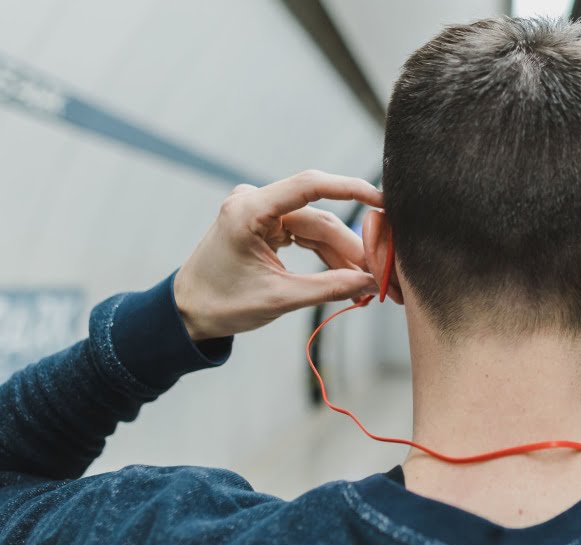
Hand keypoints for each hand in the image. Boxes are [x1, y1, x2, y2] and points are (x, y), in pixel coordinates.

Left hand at [173, 170, 382, 340]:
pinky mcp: (266, 224)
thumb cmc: (221, 304)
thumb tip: (370, 283)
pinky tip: (349, 275)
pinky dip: (327, 254)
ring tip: (369, 281)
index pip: (310, 186)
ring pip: (317, 228)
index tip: (383, 202)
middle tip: (382, 272)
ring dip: (343, 254)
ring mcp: (261, 211)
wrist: (187, 312)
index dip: (351, 190)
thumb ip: (328, 288)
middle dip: (353, 247)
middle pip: (320, 218)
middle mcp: (255, 202)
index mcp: (249, 210)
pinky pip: (306, 235)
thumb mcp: (279, 299)